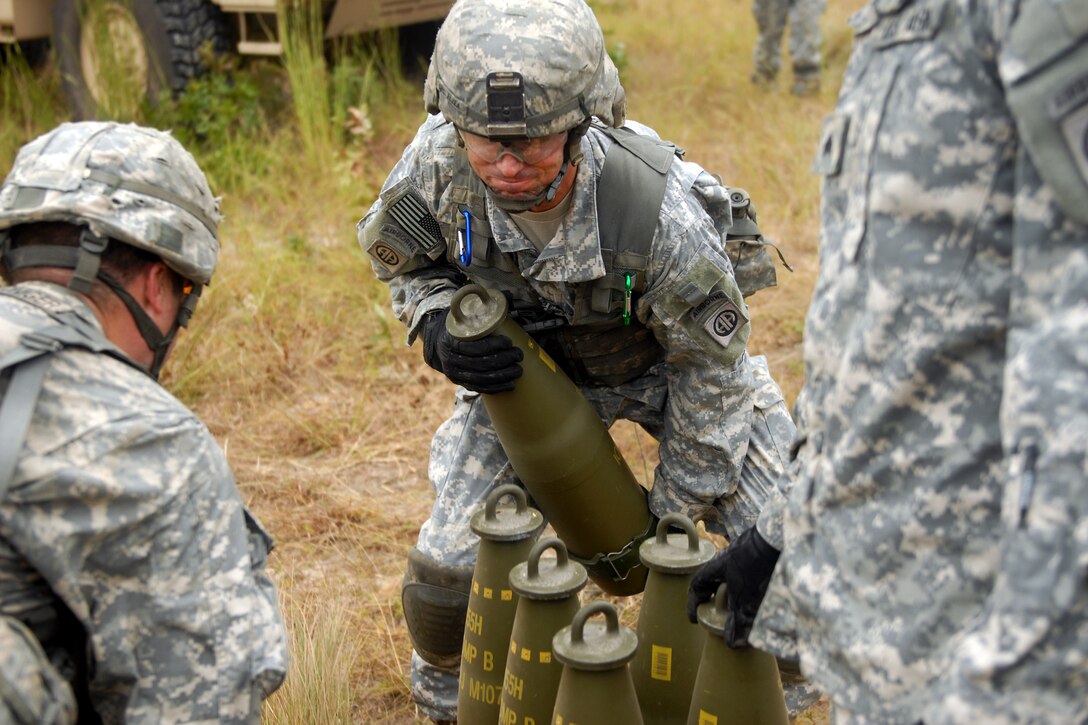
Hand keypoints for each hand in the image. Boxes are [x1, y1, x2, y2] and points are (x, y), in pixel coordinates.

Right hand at [421, 309, 522, 393]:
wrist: (437, 342)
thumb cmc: (456, 327)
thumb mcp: (461, 314)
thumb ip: (480, 307)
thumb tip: (507, 296)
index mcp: (450, 342)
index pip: (474, 347)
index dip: (493, 346)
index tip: (508, 341)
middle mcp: (451, 361)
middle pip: (481, 364)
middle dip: (503, 360)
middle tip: (518, 354)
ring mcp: (455, 374)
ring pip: (482, 378)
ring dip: (503, 375)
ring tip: (519, 370)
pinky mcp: (462, 383)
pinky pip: (480, 388)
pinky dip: (497, 388)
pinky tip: (510, 385)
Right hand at [686, 526, 779, 647]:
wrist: (776, 538)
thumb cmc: (753, 563)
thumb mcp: (745, 596)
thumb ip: (739, 620)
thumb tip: (732, 644)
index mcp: (715, 568)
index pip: (697, 585)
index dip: (693, 603)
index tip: (694, 619)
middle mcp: (727, 562)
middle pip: (715, 582)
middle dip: (716, 600)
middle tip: (718, 616)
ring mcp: (745, 559)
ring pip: (734, 580)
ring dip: (737, 597)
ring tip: (743, 612)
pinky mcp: (762, 559)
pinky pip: (752, 578)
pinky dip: (753, 591)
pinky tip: (763, 601)